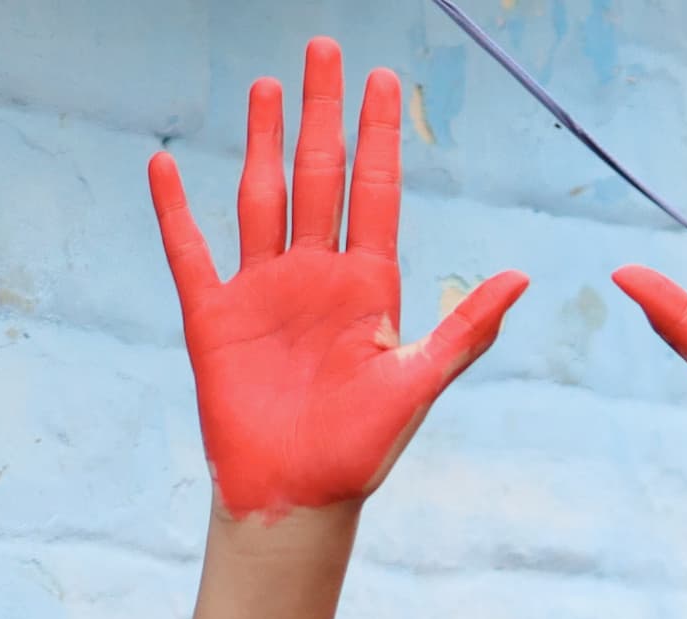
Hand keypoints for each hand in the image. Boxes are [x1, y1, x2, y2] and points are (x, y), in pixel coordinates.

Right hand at [149, 39, 525, 522]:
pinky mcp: (214, 318)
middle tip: (323, 50)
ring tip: (266, 87)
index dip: (376, 137)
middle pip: (319, 178)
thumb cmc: (362, 452)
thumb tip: (521, 278)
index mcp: (368, 289)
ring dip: (263, 142)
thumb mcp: (417, 385)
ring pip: (263, 198)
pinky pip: (190, 252)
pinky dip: (175, 211)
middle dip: (322, 115)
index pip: (374, 193)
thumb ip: (465, 330)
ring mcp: (263, 292)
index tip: (381, 81)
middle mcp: (316, 278)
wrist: (300, 499)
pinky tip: (165, 165)